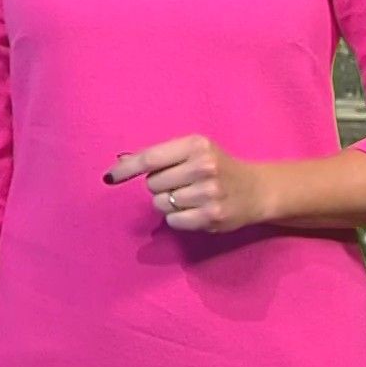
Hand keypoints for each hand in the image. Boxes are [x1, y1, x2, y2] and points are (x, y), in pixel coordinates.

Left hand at [103, 134, 273, 232]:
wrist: (257, 190)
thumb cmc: (217, 166)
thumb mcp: (193, 151)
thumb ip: (160, 156)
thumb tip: (120, 163)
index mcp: (195, 145)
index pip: (150, 158)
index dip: (126, 170)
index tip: (109, 178)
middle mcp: (203, 167)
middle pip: (152, 184)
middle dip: (160, 185)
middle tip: (181, 183)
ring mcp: (209, 193)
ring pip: (161, 204)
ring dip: (169, 202)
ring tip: (190, 196)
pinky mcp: (212, 217)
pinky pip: (173, 221)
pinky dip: (178, 218)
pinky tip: (195, 210)